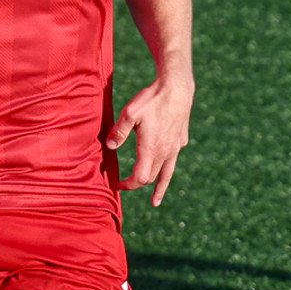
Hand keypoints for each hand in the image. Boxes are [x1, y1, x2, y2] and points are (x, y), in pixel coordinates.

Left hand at [106, 73, 193, 206]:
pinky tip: (163, 164)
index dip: (129, 185)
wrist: (177, 87)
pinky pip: (173, 159)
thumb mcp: (130, 113)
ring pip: (167, 174)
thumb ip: (119, 132)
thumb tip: (109, 146)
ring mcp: (175, 147)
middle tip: (126, 185)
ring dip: (160, 189)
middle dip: (138, 184)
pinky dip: (166, 168)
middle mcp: (165, 152)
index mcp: (151, 150)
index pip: (140, 178)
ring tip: (155, 202)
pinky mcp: (180, 140)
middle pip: (151, 177)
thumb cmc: (151, 99)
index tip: (119, 184)